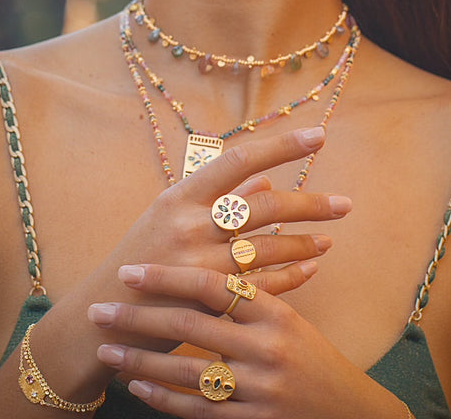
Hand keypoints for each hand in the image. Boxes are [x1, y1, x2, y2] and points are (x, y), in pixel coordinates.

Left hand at [90, 263, 362, 418]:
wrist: (348, 411)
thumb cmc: (313, 355)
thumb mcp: (290, 316)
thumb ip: (255, 283)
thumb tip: (231, 238)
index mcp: (275, 313)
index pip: (212, 286)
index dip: (167, 276)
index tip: (130, 272)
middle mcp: (265, 349)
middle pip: (189, 326)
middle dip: (138, 317)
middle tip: (99, 310)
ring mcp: (257, 390)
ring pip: (185, 372)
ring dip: (140, 360)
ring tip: (107, 349)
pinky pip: (196, 410)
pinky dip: (162, 398)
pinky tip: (137, 387)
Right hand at [107, 126, 351, 281]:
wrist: (105, 314)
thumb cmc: (140, 257)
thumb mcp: (167, 216)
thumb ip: (216, 196)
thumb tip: (264, 178)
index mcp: (180, 196)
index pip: (238, 159)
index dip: (281, 146)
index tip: (317, 135)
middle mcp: (190, 224)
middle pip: (263, 205)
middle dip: (309, 204)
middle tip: (345, 204)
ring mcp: (198, 263)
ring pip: (267, 247)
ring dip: (304, 242)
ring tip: (330, 238)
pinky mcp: (206, 300)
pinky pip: (260, 285)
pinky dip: (291, 275)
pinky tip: (312, 268)